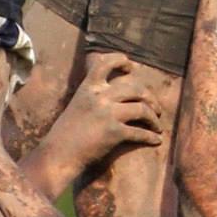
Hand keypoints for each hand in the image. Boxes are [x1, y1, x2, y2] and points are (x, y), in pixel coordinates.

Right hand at [46, 54, 162, 170]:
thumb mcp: (77, 104)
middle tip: (156, 108)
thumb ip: (92, 95)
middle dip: (150, 98)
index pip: (106, 62)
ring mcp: (107, 113)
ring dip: (153, 118)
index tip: (131, 67)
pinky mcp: (114, 132)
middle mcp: (99, 96)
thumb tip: (113, 93)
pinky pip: (140, 132)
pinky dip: (150, 137)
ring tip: (157, 126)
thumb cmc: (66, 134)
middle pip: (135, 88)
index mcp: (88, 87)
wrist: (59, 155)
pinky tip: (155, 141)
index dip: (121, 61)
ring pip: (142, 108)